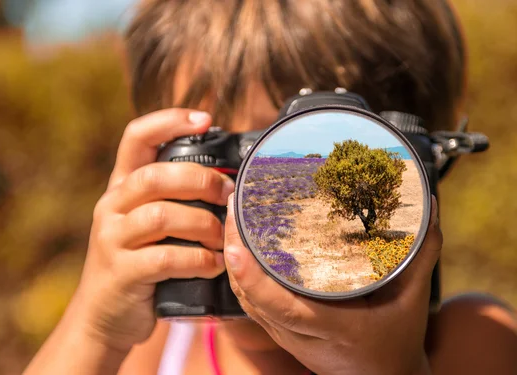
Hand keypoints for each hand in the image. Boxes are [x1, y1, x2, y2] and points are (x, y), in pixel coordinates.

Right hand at [70, 109, 234, 352]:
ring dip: (203, 224)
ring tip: (222, 237)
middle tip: (227, 194)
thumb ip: (173, 200)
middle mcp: (111, 206)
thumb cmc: (140, 265)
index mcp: (121, 188)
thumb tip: (227, 181)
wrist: (103, 317)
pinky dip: (198, 260)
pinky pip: (166, 258)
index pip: (136, 137)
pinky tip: (213, 264)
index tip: (205, 118)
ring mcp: (112, 239)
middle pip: (156, 175)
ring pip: (162, 215)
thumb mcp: (146, 226)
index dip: (169, 121)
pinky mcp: (122, 272)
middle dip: (201, 180)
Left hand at [223, 194, 441, 374]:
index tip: (237, 245)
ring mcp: (287, 337)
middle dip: (234, 253)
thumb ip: (421, 254)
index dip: (254, 279)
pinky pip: (251, 304)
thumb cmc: (398, 339)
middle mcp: (303, 336)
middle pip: (254, 298)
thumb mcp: (414, 299)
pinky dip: (240, 275)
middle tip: (233, 207)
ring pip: (246, 301)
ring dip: (233, 260)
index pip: (283, 308)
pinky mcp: (281, 332)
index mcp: (335, 328)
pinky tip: (239, 244)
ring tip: (233, 217)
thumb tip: (429, 207)